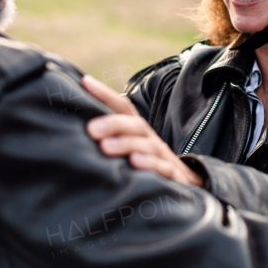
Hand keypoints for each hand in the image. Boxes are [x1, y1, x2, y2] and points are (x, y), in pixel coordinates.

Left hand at [81, 75, 202, 186]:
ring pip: (146, 145)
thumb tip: (80, 128)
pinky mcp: (172, 175)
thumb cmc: (148, 165)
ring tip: (105, 147)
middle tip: (91, 129)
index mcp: (138, 131)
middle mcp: (150, 139)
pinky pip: (162, 167)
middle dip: (113, 124)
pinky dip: (149, 163)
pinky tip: (134, 163)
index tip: (85, 82)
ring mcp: (162, 156)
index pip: (123, 108)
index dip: (105, 94)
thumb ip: (110, 139)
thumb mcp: (131, 150)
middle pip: (134, 125)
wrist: (188, 185)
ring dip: (126, 144)